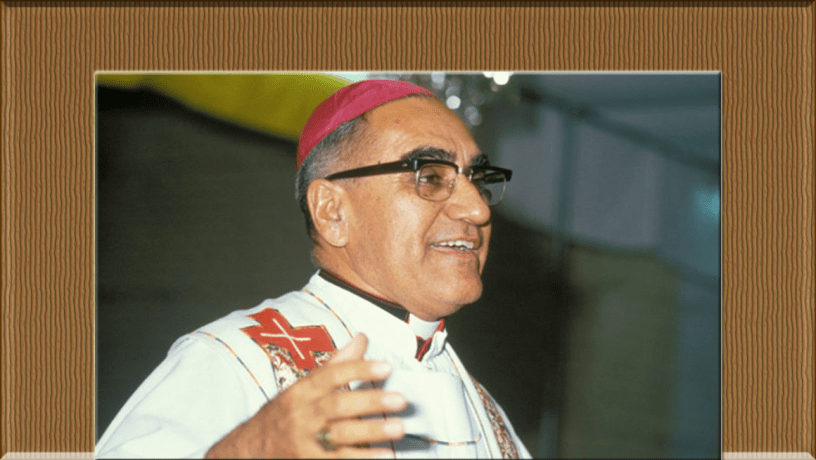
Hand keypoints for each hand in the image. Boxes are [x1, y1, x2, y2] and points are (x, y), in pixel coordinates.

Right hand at [205, 333, 406, 457]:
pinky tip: (384, 456)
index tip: (385, 367)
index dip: (358, 369)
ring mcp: (303, 442)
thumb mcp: (303, 387)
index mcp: (300, 391)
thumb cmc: (284, 415)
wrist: (249, 451)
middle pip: (337, 405)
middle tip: (400, 400)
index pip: (330, 375)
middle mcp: (300, 415)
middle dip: (370, 401)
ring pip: (339, 435)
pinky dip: (362, 459)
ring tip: (398, 428)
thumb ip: (336, 364)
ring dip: (371, 432)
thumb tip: (362, 338)